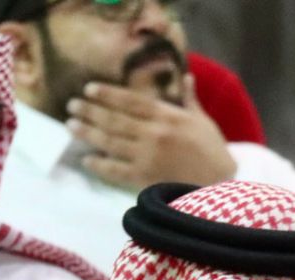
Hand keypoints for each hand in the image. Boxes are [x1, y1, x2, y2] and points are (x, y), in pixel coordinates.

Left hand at [67, 77, 235, 191]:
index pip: (131, 101)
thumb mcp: (204, 122)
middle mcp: (154, 133)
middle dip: (90, 111)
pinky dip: (99, 165)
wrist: (223, 186)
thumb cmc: (214, 153)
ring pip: (110, 142)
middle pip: (115, 119)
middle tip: (71, 106)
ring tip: (71, 126)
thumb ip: (190, 100)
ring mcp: (148, 156)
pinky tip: (87, 159)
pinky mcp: (145, 179)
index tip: (89, 89)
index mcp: (167, 116)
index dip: (107, 94)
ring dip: (88, 133)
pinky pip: (116, 170)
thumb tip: (188, 77)